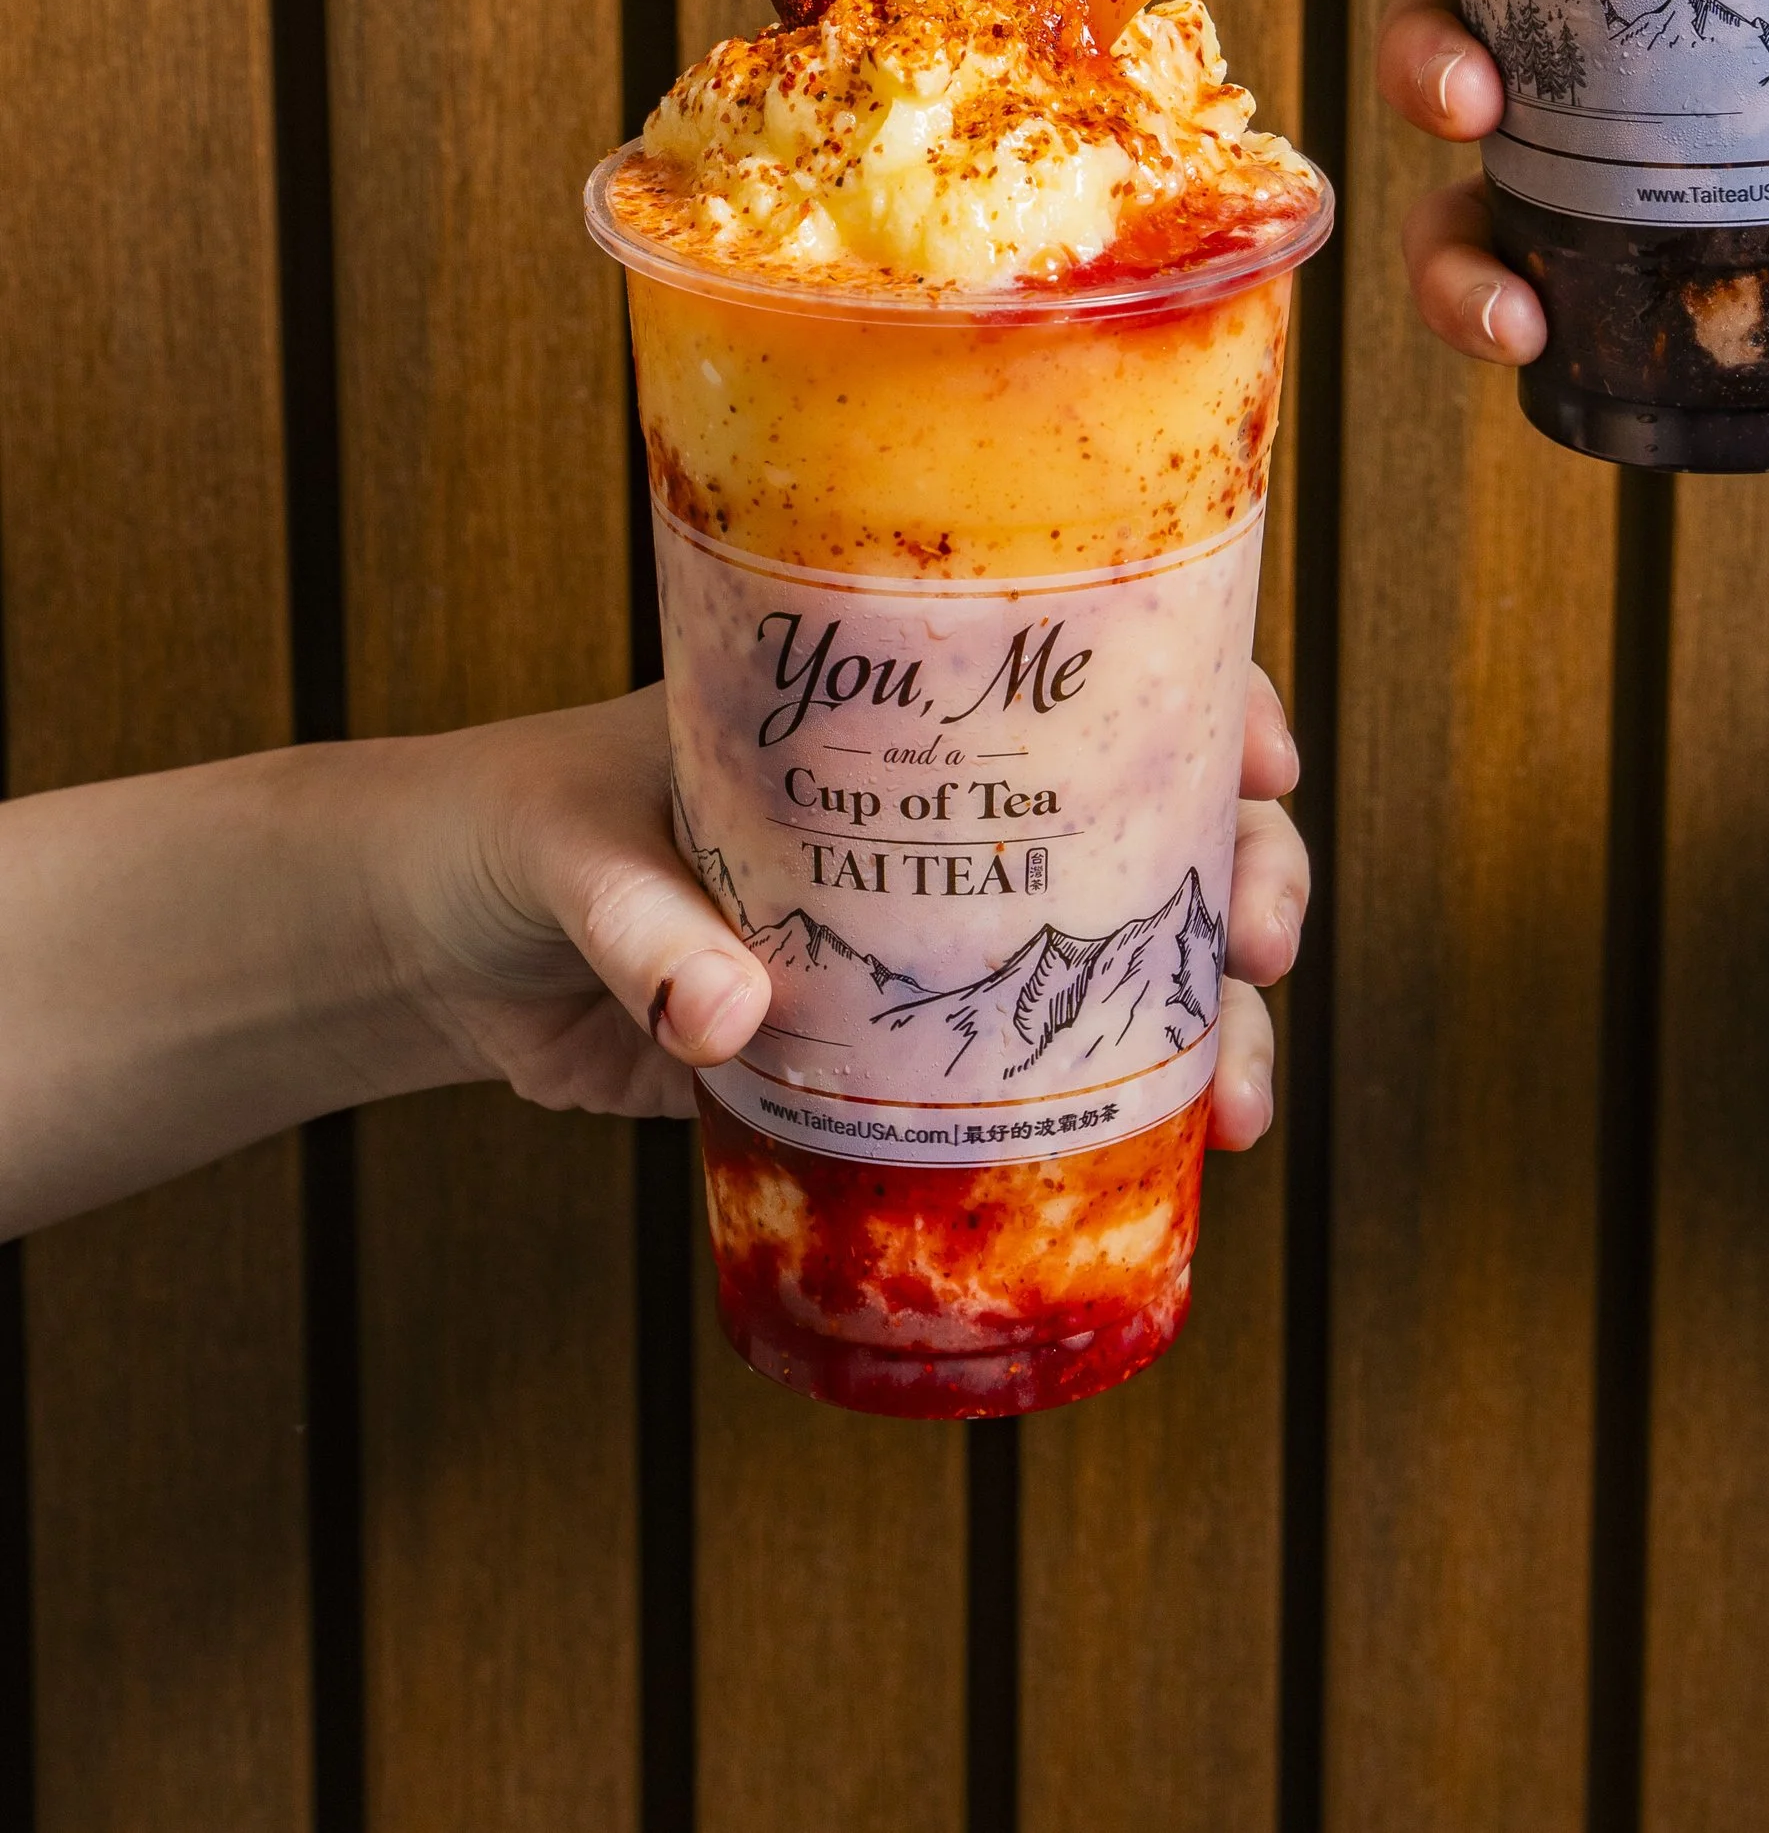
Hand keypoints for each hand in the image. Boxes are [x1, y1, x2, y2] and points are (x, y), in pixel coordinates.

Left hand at [380, 669, 1309, 1149]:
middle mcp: (932, 815)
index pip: (1075, 673)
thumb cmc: (504, 834)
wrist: (435, 947)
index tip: (1263, 752)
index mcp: (884, 713)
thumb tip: (722, 1013)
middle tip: (1262, 947)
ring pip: (1110, 957)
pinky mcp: (880, 1056)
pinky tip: (1181, 1166)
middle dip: (1240, 875)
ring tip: (1241, 1104)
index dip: (1198, 697)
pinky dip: (1117, 1116)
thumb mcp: (568, 850)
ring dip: (1204, 1019)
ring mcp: (919, 936)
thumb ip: (641, 925)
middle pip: (1140, 822)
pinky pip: (1025, 1077)